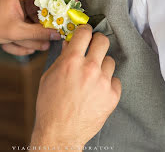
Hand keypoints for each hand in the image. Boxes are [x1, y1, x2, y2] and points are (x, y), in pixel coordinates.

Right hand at [30, 25, 121, 148]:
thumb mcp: (49, 77)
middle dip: (97, 42)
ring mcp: (103, 82)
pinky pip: (115, 80)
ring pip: (110, 61)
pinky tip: (97, 91)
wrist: (59, 133)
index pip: (85, 33)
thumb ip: (62, 57)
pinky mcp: (112, 96)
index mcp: (71, 61)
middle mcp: (89, 68)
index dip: (85, 31)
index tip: (85, 33)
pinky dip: (108, 84)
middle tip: (93, 48)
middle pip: (103, 41)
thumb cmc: (50, 106)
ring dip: (102, 66)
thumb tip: (69, 43)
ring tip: (92, 77)